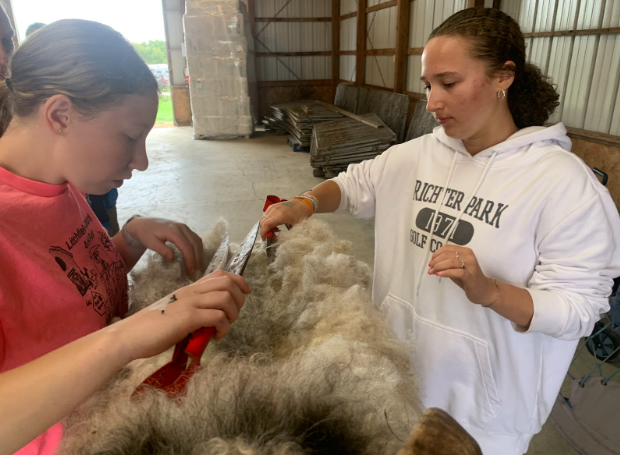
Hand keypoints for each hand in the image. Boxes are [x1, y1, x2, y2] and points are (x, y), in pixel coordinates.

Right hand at [115, 270, 250, 360]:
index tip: (246, 292)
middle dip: (239, 300)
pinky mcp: (188, 317)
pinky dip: (223, 328)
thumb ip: (193, 309)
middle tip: (232, 317)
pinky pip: (218, 317)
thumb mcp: (175, 311)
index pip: (220, 274)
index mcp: (189, 289)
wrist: (130, 335)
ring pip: (226, 298)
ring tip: (223, 328)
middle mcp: (191, 291)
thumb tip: (212, 318)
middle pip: (228, 283)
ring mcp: (190, 303)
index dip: (238, 280)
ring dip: (232, 315)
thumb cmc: (151, 328)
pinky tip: (215, 337)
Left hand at [126, 217, 202, 274]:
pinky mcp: (184, 228)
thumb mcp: (151, 243)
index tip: (190, 270)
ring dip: (198, 253)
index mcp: (174, 231)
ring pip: (197, 240)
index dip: (190, 259)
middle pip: (194, 244)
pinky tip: (195, 255)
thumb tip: (172, 259)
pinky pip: (195, 238)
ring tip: (196, 265)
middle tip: (195, 271)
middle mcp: (182, 227)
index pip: (186, 247)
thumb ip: (162, 250)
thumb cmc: (146, 233)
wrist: (143, 223)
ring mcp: (184, 227)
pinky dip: (197, 247)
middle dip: (196, 258)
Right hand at [259, 199, 310, 239]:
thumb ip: (287, 235)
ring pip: (263, 218)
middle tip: (271, 235)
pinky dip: (267, 221)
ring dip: (265, 226)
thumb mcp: (295, 227)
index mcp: (281, 215)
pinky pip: (265, 215)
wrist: (302, 204)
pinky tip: (274, 224)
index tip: (264, 239)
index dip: (263, 233)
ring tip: (274, 230)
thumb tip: (279, 242)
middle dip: (265, 230)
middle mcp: (274, 210)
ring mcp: (272, 207)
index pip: (266, 225)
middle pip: (263, 222)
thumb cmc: (300, 215)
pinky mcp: (272, 206)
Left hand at [428, 245, 495, 305]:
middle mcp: (469, 256)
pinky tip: (439, 274)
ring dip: (438, 267)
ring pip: (451, 262)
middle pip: (447, 254)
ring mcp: (471, 266)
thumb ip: (447, 264)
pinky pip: (457, 272)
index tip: (431, 261)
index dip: (436, 254)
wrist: (484, 291)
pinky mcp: (471, 276)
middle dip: (436, 261)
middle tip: (430, 268)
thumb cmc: (468, 279)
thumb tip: (433, 263)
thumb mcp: (456, 269)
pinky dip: (446, 272)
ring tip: (432, 272)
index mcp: (465, 251)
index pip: (447, 248)